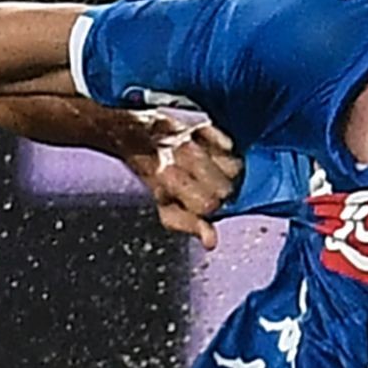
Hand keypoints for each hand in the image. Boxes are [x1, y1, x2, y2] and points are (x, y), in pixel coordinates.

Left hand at [116, 113, 240, 250]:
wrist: (133, 136)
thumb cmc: (150, 176)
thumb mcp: (161, 207)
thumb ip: (187, 224)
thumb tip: (211, 241)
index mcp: (169, 181)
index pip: (210, 205)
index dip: (208, 208)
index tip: (201, 205)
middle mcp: (181, 157)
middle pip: (225, 187)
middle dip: (219, 192)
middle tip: (204, 187)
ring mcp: (193, 139)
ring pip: (233, 167)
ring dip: (224, 173)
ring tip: (209, 172)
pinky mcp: (201, 125)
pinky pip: (230, 145)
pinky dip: (224, 151)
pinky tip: (210, 155)